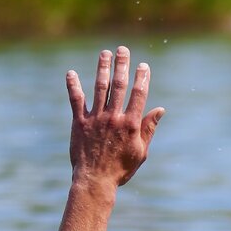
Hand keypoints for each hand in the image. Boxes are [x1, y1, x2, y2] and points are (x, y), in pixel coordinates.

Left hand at [65, 46, 164, 187]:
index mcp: (130, 125)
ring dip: (102, 68)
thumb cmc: (121, 169)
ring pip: (100, 88)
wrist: (95, 181)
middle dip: (122, 65)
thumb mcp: (141, 151)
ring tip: (104, 53)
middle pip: (119, 86)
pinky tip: (70, 72)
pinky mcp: (79, 123)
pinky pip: (76, 100)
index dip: (142, 78)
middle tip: (122, 50)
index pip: (138, 95)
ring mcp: (95, 119)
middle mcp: (113, 118)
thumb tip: (160, 109)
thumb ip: (149, 129)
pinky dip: (73, 85)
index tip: (143, 66)